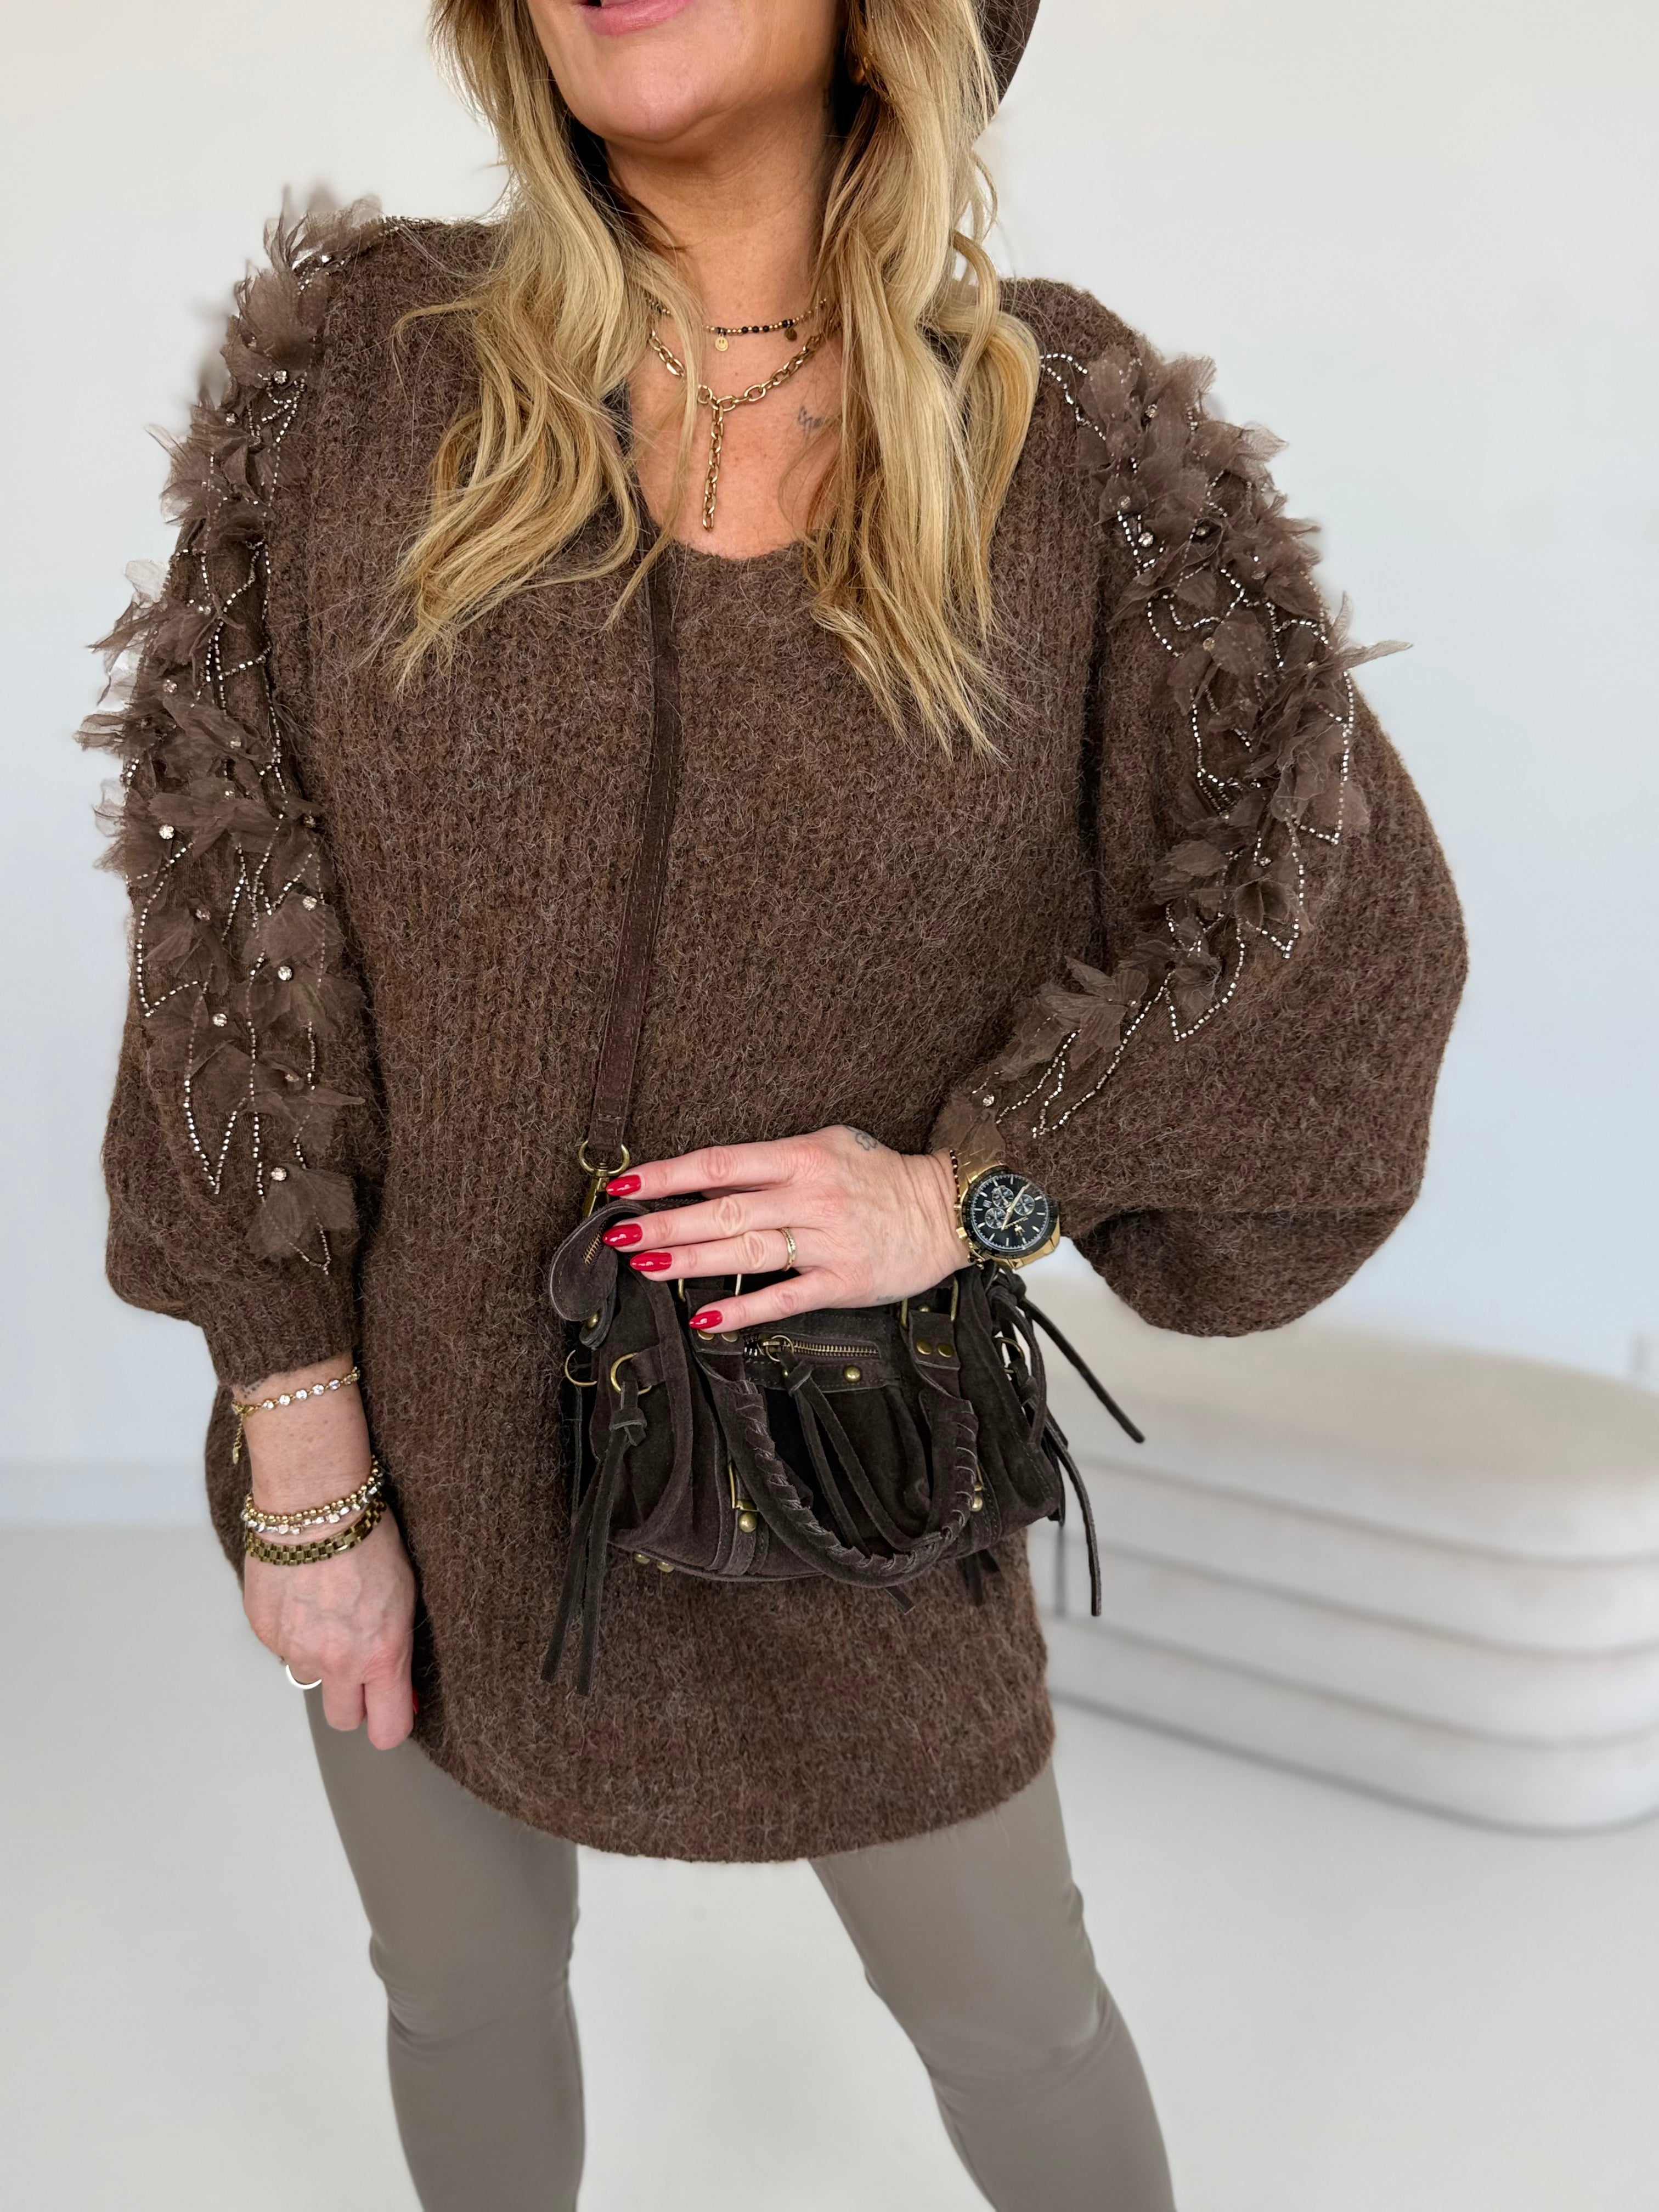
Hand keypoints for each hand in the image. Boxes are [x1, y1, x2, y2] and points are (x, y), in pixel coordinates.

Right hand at [235, 1357, 415, 1748]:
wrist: (316, 1506)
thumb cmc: (368, 1539)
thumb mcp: (403, 1597)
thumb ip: (396, 1650)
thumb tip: (397, 1687)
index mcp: (381, 1655)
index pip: (387, 1730)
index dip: (390, 1723)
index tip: (391, 1711)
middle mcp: (336, 1663)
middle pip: (343, 1719)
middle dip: (353, 1701)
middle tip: (358, 1665)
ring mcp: (295, 1651)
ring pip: (308, 1677)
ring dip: (318, 1657)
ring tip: (327, 1611)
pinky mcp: (265, 1633)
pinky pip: (282, 1647)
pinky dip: (291, 1631)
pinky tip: (302, 1595)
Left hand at [601, 1125, 961, 1333]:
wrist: (946, 1211)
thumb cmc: (879, 1177)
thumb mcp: (827, 1148)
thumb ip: (770, 1165)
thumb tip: (707, 1181)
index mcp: (801, 1157)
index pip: (720, 1163)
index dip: (668, 1175)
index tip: (627, 1185)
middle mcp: (810, 1197)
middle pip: (724, 1211)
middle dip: (666, 1224)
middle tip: (619, 1236)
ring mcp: (826, 1242)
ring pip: (746, 1253)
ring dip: (691, 1261)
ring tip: (646, 1267)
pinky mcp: (842, 1282)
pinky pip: (783, 1299)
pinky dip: (742, 1310)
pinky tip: (704, 1317)